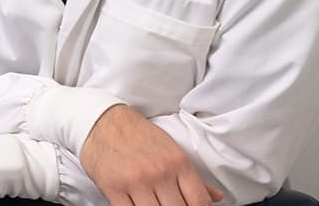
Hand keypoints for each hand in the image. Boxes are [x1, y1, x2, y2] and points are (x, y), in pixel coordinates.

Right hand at [81, 105, 226, 205]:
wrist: (102, 121)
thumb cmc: (138, 135)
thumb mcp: (171, 150)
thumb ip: (194, 177)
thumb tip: (216, 196)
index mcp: (178, 162)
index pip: (199, 202)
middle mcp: (159, 172)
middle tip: (168, 204)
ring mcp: (136, 181)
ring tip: (153, 204)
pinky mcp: (113, 187)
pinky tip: (136, 205)